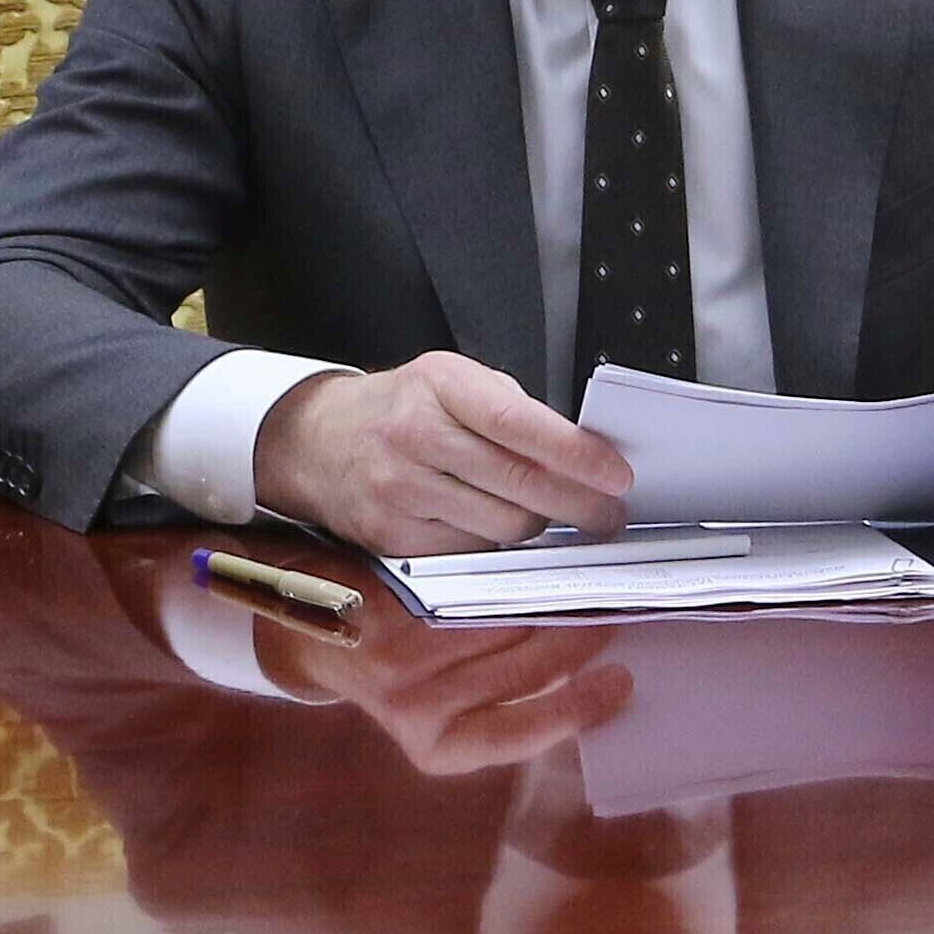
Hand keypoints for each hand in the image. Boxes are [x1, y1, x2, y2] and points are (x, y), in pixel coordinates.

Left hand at [249, 612, 632, 775]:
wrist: (315, 630)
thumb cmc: (400, 668)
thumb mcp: (447, 706)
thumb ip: (507, 702)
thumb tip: (595, 680)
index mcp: (440, 748)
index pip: (522, 734)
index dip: (579, 709)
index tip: (623, 682)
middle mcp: (417, 712)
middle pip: (525, 673)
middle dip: (580, 642)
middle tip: (615, 616)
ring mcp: (400, 663)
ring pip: (506, 630)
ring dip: (553, 607)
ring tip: (583, 591)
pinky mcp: (392, 615)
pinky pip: (473, 595)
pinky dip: (510, 582)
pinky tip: (533, 571)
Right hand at [255, 352, 633, 555]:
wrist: (317, 441)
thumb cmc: (403, 409)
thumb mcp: (455, 383)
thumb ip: (514, 412)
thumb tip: (584, 453)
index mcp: (440, 386)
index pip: (519, 424)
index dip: (576, 454)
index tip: (616, 474)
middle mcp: (414, 436)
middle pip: (518, 484)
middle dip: (578, 503)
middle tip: (609, 511)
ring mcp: (398, 489)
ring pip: (502, 524)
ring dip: (540, 524)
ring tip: (555, 514)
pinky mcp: (390, 536)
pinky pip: (470, 549)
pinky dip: (495, 540)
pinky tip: (500, 523)